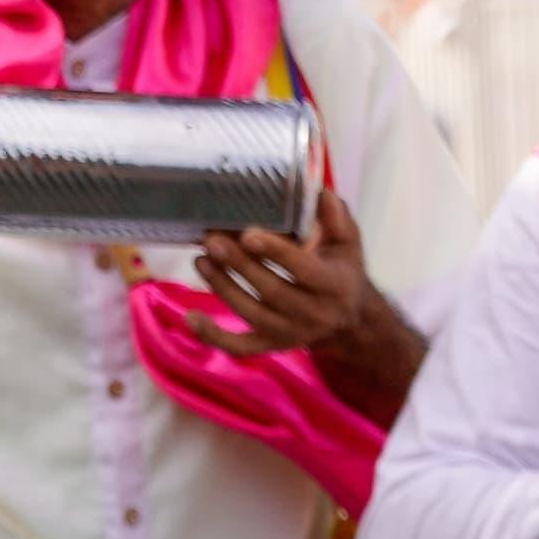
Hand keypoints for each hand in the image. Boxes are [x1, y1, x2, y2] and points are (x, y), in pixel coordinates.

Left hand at [184, 192, 426, 423]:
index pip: (304, 269)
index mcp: (335, 284)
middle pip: (272, 291)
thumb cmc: (341, 270)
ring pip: (251, 313)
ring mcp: (291, 333)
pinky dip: (213, 336)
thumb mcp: (348, 243)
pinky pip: (240, 346)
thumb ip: (335, 218)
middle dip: (240, 265)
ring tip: (201, 259)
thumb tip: (318, 192)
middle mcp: (314, 313)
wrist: (349, 320)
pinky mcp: (272, 345)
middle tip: (213, 240)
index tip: (248, 233)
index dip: (276, 253)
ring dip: (223, 286)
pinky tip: (189, 317)